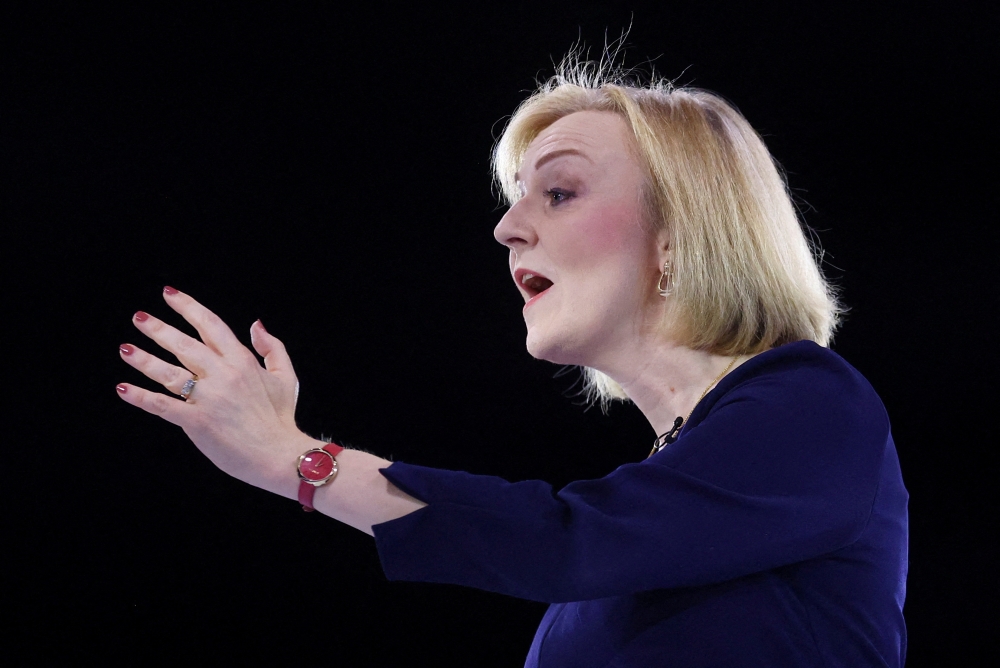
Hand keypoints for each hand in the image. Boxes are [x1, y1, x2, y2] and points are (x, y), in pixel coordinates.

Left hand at [116, 287, 316, 498]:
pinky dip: (141, 397)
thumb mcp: (285, 377)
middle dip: (159, 329)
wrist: (279, 455)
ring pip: (169, 373)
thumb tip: (255, 324)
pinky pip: (162, 406)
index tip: (170, 294)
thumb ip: (272, 348)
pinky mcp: (197, 422)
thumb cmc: (281, 419)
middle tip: (140, 317)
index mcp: (242, 361)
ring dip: (144, 360)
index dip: (189, 307)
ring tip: (126, 349)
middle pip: (184, 345)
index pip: (211, 326)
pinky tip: (123, 388)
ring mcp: (209, 398)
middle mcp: (224, 375)